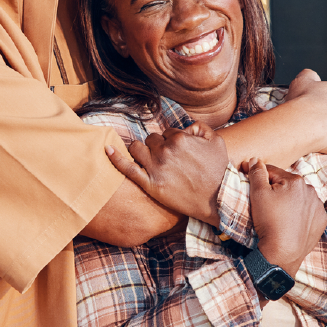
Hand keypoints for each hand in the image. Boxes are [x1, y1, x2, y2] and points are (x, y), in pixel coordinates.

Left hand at [105, 121, 228, 226]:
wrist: (219, 200)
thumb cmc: (219, 170)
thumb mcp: (216, 141)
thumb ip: (200, 127)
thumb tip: (186, 127)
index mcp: (179, 139)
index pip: (167, 132)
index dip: (172, 141)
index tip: (179, 152)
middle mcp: (165, 151)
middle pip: (151, 139)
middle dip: (157, 145)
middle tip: (168, 158)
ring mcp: (156, 168)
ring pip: (137, 148)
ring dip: (141, 150)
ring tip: (149, 159)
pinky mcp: (150, 184)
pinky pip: (127, 168)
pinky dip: (116, 157)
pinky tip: (107, 149)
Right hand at [245, 158, 326, 277]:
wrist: (282, 252)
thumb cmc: (269, 221)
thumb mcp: (258, 194)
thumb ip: (257, 172)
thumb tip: (255, 160)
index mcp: (295, 180)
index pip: (272, 171)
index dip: (258, 176)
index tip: (248, 180)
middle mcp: (310, 190)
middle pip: (286, 183)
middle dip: (275, 188)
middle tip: (263, 202)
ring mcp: (318, 206)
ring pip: (297, 196)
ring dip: (288, 199)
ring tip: (277, 213)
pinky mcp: (321, 221)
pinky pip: (307, 210)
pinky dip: (299, 212)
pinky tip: (289, 220)